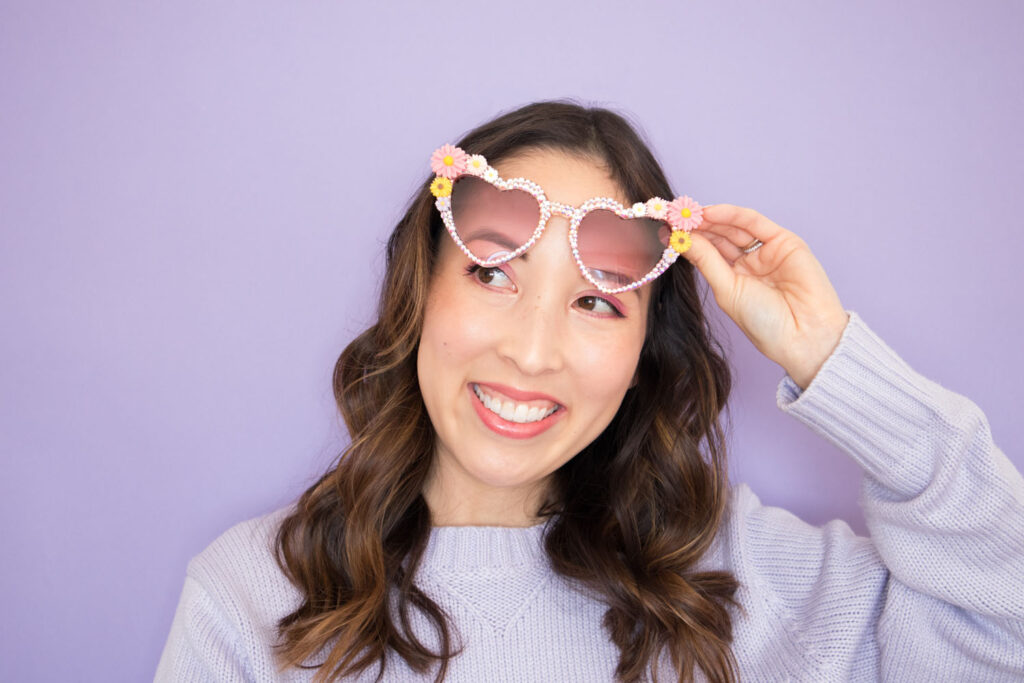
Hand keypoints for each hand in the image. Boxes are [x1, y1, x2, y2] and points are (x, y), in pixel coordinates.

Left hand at [679, 204, 849, 389]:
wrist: (803, 335)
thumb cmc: (765, 323)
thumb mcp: (727, 290)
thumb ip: (706, 261)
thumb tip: (679, 239)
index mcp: (734, 280)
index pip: (708, 253)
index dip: (688, 241)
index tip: (665, 230)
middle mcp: (750, 264)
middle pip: (719, 237)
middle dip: (697, 226)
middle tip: (674, 215)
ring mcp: (767, 252)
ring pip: (735, 227)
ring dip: (711, 218)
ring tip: (688, 213)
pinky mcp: (785, 242)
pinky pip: (755, 223)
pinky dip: (732, 215)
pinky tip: (710, 213)